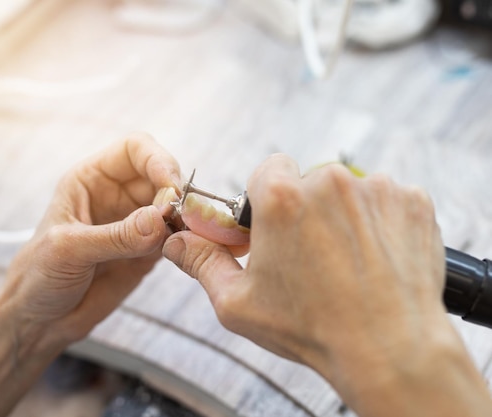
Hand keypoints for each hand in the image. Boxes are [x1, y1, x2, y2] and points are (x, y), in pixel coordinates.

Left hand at [0, 133, 180, 349]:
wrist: (39, 320)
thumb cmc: (38, 276)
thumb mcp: (70, 250)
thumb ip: (116, 235)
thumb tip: (160, 218)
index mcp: (91, 179)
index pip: (135, 149)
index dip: (157, 159)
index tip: (171, 186)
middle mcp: (117, 195)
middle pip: (162, 175)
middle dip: (175, 192)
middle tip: (179, 218)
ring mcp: (135, 224)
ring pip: (174, 206)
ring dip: (185, 217)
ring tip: (184, 236)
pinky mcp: (147, 252)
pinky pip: (175, 236)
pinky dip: (185, 240)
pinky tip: (182, 250)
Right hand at [162, 154, 479, 414]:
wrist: (389, 349)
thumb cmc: (310, 329)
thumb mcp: (237, 302)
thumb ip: (202, 263)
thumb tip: (175, 243)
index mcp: (281, 196)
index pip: (268, 169)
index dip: (268, 199)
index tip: (275, 226)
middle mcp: (329, 181)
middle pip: (309, 181)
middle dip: (306, 208)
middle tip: (310, 253)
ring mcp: (376, 189)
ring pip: (349, 191)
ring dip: (344, 215)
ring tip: (346, 261)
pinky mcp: (413, 202)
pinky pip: (387, 200)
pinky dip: (380, 222)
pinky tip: (375, 257)